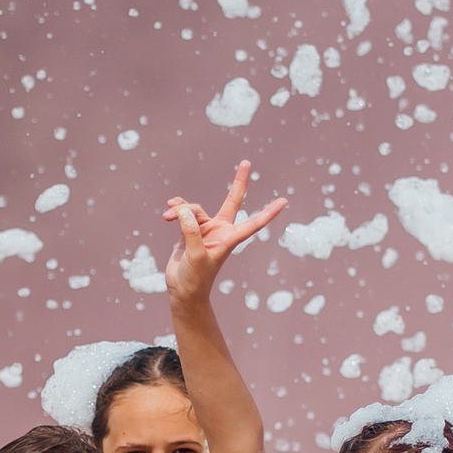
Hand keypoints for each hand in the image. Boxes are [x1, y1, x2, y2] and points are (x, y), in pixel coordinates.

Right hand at [162, 161, 286, 301]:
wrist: (182, 290)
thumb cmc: (195, 278)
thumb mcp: (196, 255)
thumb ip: (191, 231)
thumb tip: (183, 210)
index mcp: (229, 238)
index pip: (253, 222)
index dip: (268, 212)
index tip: (284, 201)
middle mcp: (220, 231)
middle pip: (232, 201)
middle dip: (239, 183)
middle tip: (246, 162)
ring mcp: (205, 229)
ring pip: (195, 209)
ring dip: (181, 209)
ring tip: (168, 216)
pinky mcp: (190, 231)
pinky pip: (184, 213)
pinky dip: (176, 210)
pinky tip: (167, 211)